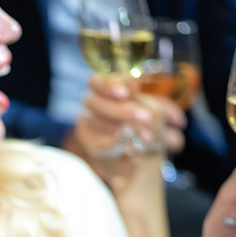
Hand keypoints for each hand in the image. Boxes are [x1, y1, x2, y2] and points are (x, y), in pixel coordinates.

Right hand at [65, 74, 180, 189]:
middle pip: (94, 102)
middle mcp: (90, 106)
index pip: (95, 81)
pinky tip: (133, 150)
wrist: (146, 155)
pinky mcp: (90, 147)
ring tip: (146, 138)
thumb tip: (132, 81)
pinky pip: (99, 146)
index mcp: (103, 91)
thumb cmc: (146, 126)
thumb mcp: (148, 108)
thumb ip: (137, 97)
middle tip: (145, 117)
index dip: (107, 86)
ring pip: (95, 124)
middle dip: (120, 110)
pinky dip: (118, 147)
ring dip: (123, 131)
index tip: (125, 93)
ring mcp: (87, 127)